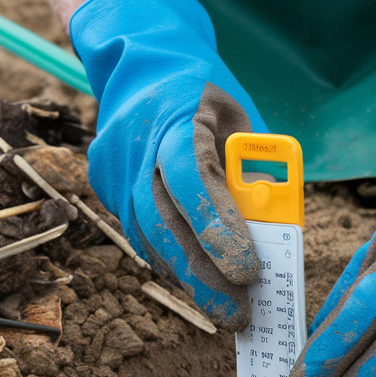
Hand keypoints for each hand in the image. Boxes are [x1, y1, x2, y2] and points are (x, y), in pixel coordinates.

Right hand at [72, 0, 266, 329]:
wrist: (139, 63)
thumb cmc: (204, 92)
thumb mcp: (241, 116)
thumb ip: (253, 168)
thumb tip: (271, 229)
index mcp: (174, 116)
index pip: (192, 178)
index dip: (218, 228)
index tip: (248, 271)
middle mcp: (134, 145)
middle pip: (162, 220)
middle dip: (203, 274)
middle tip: (239, 313)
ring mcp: (112, 168)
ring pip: (146, 235)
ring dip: (187, 277)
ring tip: (225, 308)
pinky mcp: (104, 186)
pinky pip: (138, 232)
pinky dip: (170, 260)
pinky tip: (198, 282)